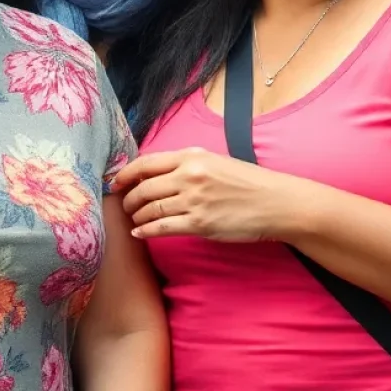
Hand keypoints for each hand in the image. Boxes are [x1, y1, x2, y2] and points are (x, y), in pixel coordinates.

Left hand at [112, 148, 304, 242]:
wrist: (274, 202)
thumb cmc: (248, 182)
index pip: (147, 162)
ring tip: (134, 220)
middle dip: (128, 199)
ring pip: (150, 209)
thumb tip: (159, 171)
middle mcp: (189, 176)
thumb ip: (189, 163)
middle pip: (144, 187)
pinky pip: (161, 228)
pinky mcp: (199, 224)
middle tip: (124, 206)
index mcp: (193, 156)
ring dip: (136, 216)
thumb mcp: (217, 161)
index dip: (126, 174)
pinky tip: (140, 233)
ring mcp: (193, 200)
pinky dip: (146, 231)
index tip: (116, 182)